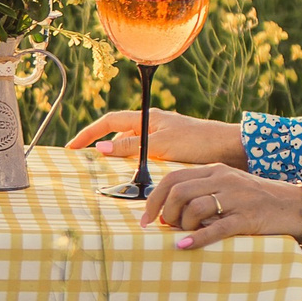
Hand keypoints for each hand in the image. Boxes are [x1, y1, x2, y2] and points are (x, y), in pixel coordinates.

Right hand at [67, 108, 247, 167]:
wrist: (230, 149)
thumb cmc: (198, 142)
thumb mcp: (160, 144)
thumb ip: (131, 146)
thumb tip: (100, 148)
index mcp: (148, 118)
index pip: (109, 121)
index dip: (89, 133)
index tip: (71, 147)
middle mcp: (153, 126)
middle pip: (118, 135)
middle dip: (100, 147)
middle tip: (84, 164)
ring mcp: (163, 139)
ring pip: (132, 149)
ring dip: (120, 160)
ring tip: (107, 177)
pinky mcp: (172, 153)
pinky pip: (146, 159)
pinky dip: (136, 168)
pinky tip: (136, 182)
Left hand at [142, 163, 301, 249]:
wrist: (294, 205)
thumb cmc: (257, 199)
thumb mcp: (228, 185)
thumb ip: (202, 190)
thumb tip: (169, 209)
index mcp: (215, 170)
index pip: (173, 178)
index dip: (154, 198)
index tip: (145, 218)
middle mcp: (223, 180)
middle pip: (179, 192)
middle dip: (165, 213)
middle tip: (166, 227)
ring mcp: (235, 199)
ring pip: (194, 209)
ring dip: (181, 225)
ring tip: (182, 235)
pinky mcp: (246, 218)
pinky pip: (216, 228)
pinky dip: (196, 238)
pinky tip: (184, 245)